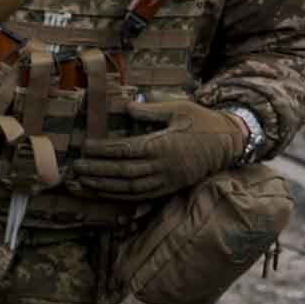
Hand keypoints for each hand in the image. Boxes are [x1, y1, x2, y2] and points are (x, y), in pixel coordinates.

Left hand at [67, 100, 246, 200]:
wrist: (229, 142)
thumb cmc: (202, 121)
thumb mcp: (178, 109)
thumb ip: (150, 110)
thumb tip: (126, 106)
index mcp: (162, 145)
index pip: (125, 150)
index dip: (103, 150)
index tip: (84, 147)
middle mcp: (162, 166)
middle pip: (123, 172)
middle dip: (97, 171)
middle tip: (75, 169)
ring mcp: (166, 180)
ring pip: (129, 188)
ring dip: (104, 187)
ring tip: (83, 183)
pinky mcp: (170, 188)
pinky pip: (141, 196)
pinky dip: (120, 196)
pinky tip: (104, 193)